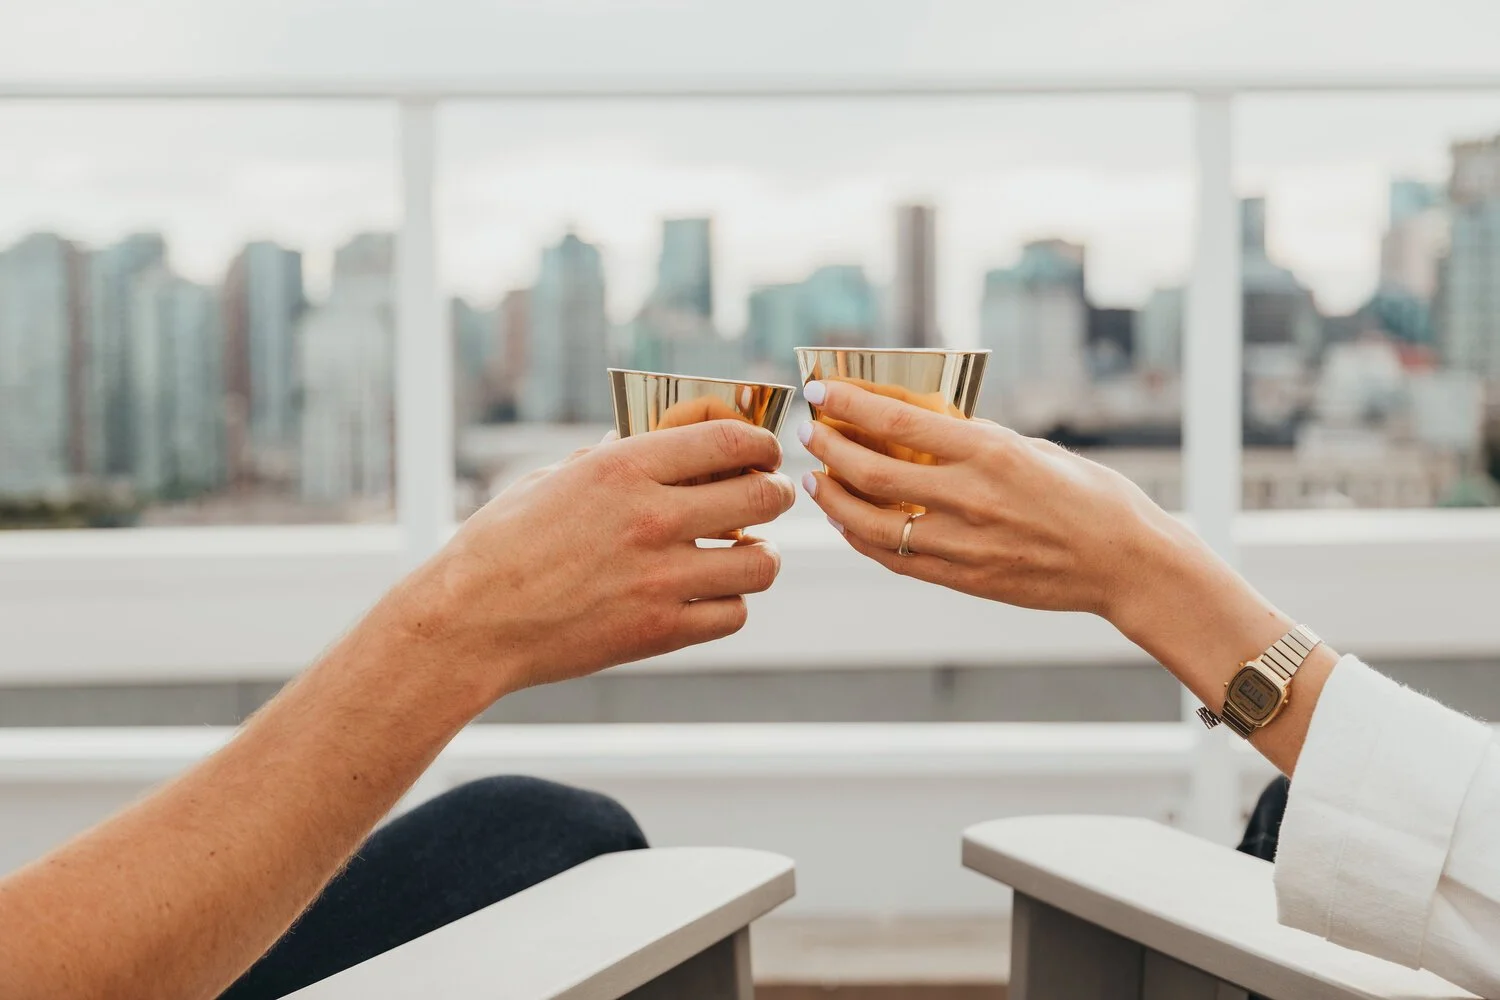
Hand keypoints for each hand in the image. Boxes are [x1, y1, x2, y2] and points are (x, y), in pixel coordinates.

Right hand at [382, 420, 795, 701]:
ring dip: (760, 555)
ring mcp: (661, 578)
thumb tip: (647, 439)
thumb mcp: (550, 480)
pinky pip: (734, 614)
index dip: (760, 444)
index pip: (730, 440)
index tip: (763, 452)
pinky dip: (729, 604)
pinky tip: (709, 596)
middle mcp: (652, 517)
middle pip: (762, 496)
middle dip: (775, 493)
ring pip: (762, 562)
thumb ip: (607, 459)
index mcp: (624, 467)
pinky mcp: (659, 632)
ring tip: (744, 554)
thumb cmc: (499, 545)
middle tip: (767, 499)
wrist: (468, 623)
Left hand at [796, 379, 1189, 621]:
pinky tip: (846, 523)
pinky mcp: (966, 579)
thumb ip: (978, 442)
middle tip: (810, 434)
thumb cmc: (1092, 497)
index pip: (899, 422)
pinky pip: (895, 560)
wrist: (1129, 564)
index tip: (821, 390)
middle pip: (873, 471)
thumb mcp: (1036, 450)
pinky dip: (861, 540)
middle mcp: (972, 498)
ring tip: (815, 482)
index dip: (851, 404)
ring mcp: (965, 544)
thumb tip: (926, 429)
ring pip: (872, 524)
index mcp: (991, 452)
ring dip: (834, 500)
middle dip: (830, 449)